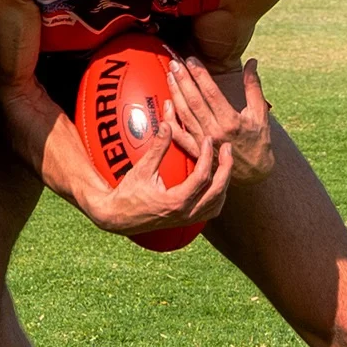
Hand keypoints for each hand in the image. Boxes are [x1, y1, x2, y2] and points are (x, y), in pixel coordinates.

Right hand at [76, 101, 232, 236]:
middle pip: (217, 191)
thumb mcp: (142, 169)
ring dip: (224, 183)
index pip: (202, 177)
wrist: (118, 217)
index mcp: (176, 202)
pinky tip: (217, 183)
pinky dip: (218, 196)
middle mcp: (186, 213)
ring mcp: (188, 220)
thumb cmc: (128, 194)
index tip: (207, 140)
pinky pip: (210, 210)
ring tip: (225, 163)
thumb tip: (167, 125)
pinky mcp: (187, 221)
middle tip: (228, 149)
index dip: (207, 156)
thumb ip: (158, 148)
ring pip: (217, 203)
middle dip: (226, 168)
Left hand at [166, 57, 274, 183]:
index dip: (199, 74)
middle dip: (183, 80)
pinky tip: (166, 104)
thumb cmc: (259, 140)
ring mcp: (203, 142)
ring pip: (184, 114)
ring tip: (170, 76)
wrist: (254, 173)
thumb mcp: (260, 113)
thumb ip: (253, 86)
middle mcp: (214, 131)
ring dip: (175, 93)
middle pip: (194, 101)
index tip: (191, 60)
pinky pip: (179, 134)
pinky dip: (170, 119)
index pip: (210, 92)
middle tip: (175, 63)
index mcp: (230, 120)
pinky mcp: (196, 151)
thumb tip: (252, 62)